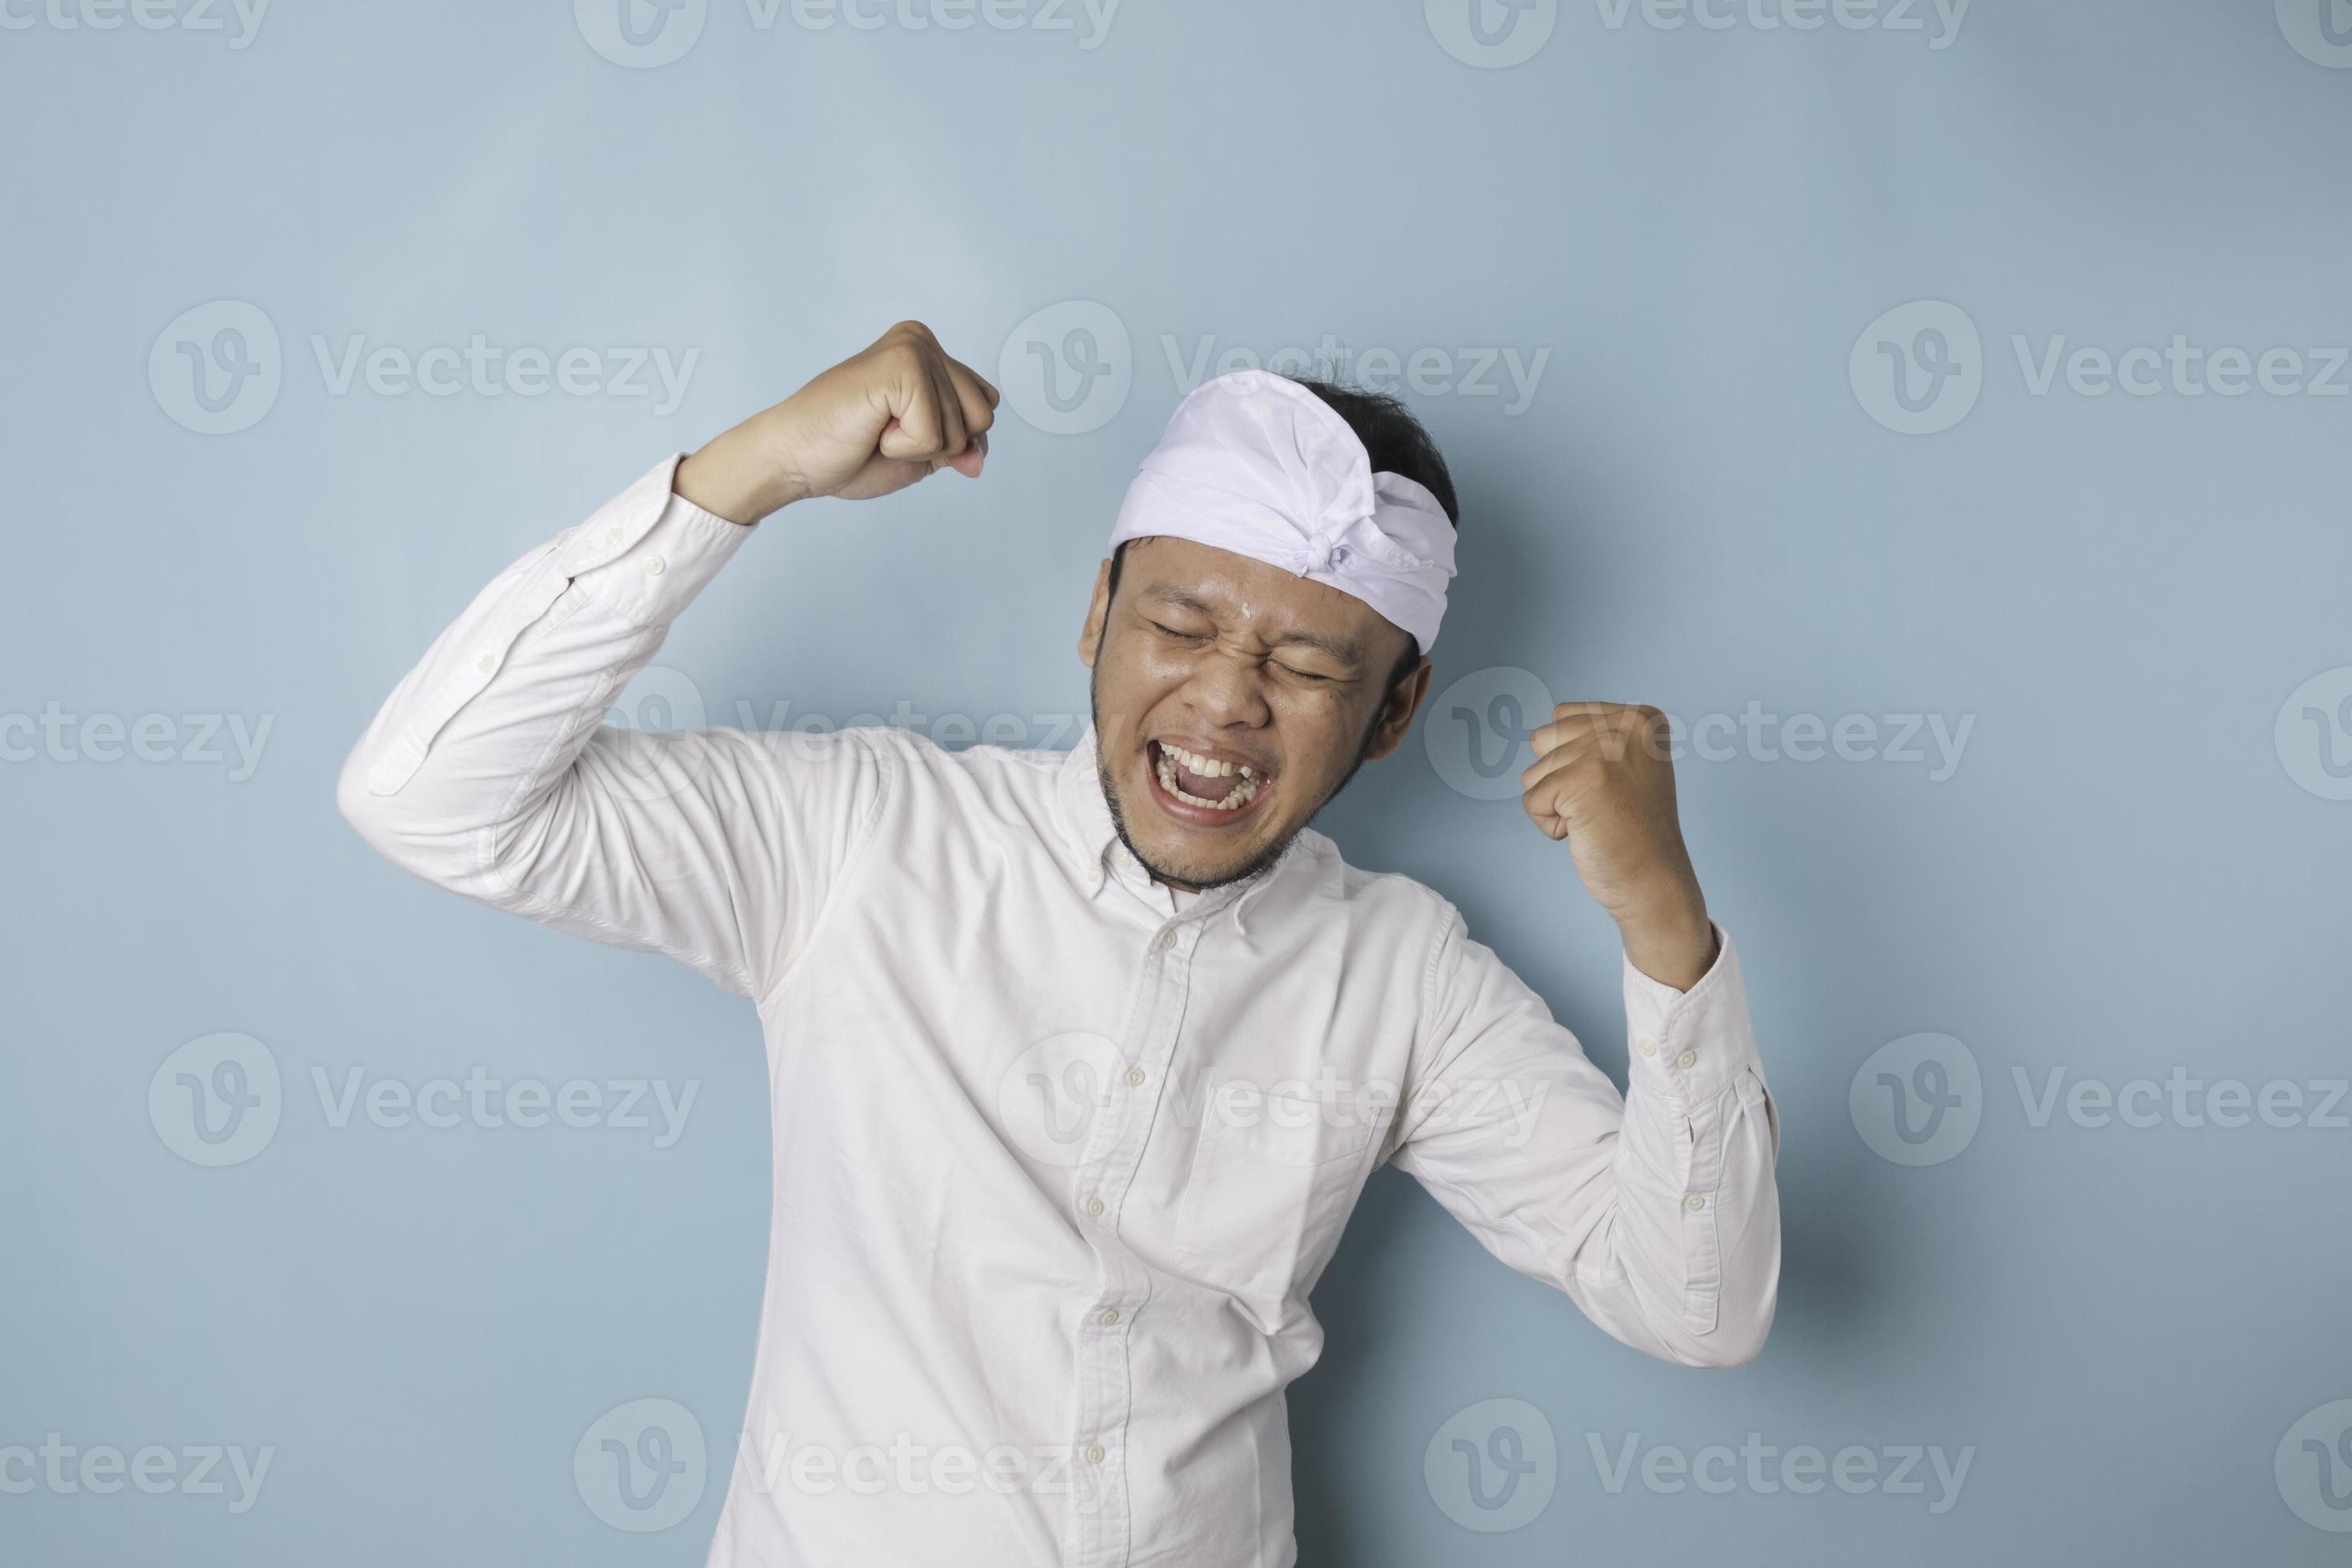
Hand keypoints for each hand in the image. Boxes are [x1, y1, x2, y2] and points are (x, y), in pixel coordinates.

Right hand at [675, 321, 997, 523]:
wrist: (793, 458)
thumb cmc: (844, 452)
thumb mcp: (920, 454)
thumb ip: (958, 447)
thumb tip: (979, 456)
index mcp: (928, 354)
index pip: (985, 406)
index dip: (952, 439)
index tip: (897, 432)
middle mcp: (922, 341)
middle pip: (982, 417)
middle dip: (940, 444)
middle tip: (885, 431)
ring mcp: (912, 348)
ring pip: (963, 428)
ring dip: (918, 446)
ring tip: (875, 428)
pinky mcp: (901, 364)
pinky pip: (935, 434)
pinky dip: (903, 447)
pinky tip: (871, 428)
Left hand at [1520, 702, 1716, 989]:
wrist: (1654, 879)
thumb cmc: (1634, 831)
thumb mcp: (1627, 766)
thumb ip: (1593, 738)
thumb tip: (1539, 734)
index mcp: (1640, 717)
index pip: (1562, 717)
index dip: (1573, 761)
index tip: (1613, 787)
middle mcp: (1625, 726)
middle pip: (1544, 741)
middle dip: (1559, 779)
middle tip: (1602, 805)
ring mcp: (1603, 752)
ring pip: (1535, 772)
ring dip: (1555, 803)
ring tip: (1597, 818)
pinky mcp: (1581, 782)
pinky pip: (1532, 800)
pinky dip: (1550, 824)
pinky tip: (1585, 832)